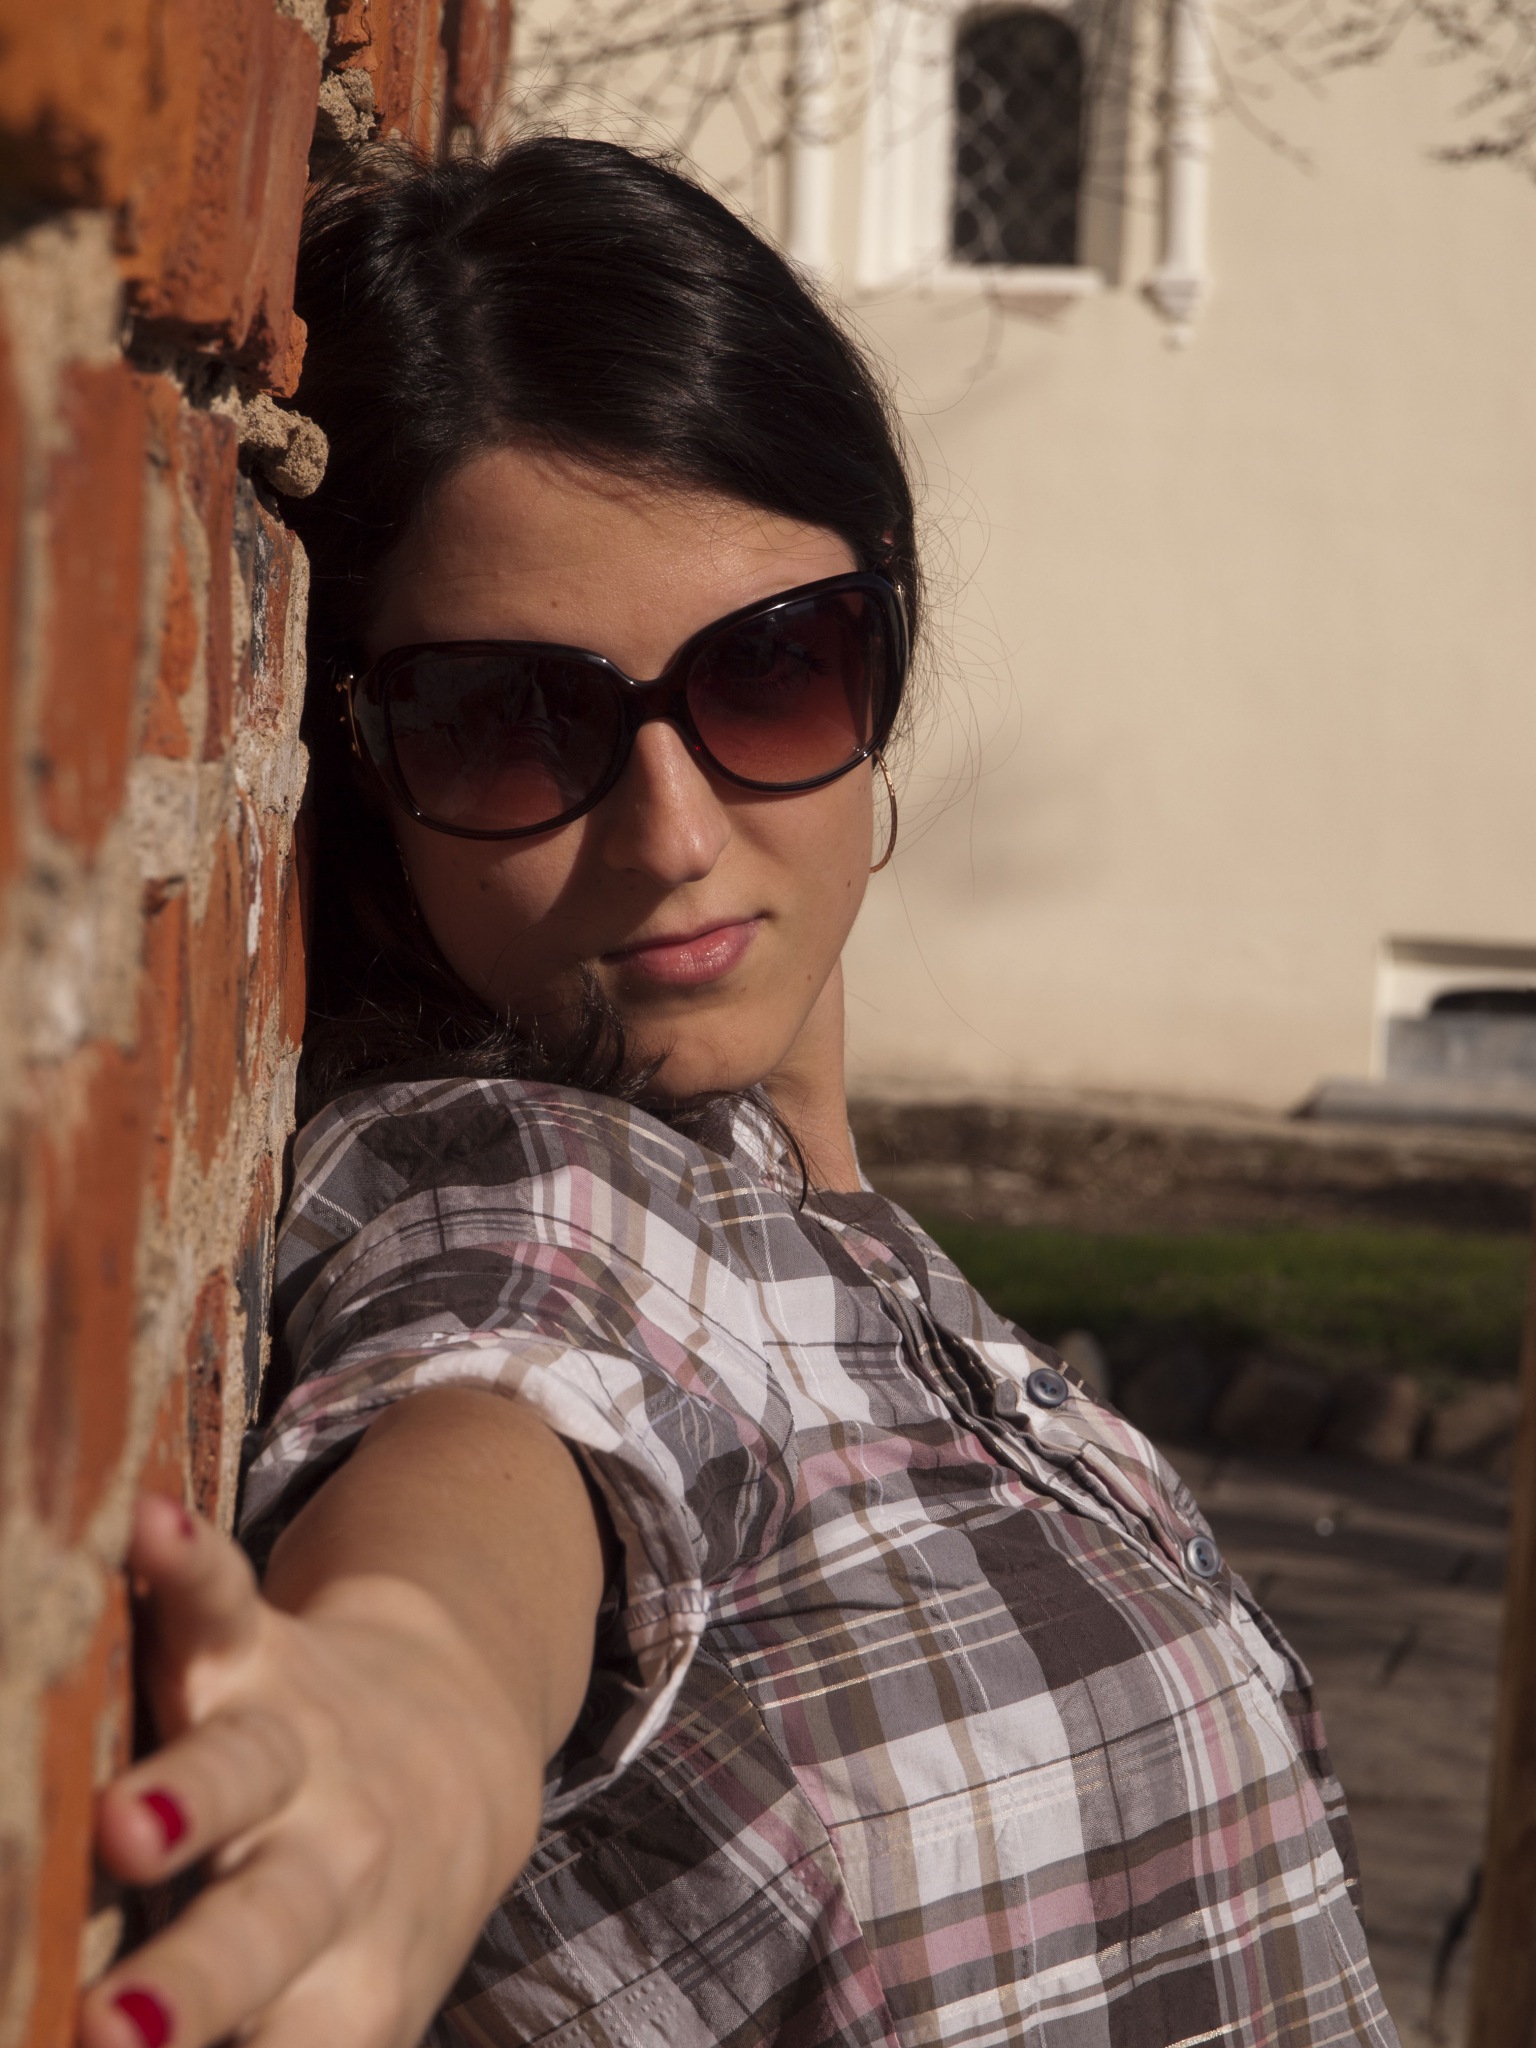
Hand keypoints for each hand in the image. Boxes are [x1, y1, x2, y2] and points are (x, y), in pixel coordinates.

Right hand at [79, 1495, 543, 2047]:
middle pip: (262, 1932)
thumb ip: (284, 2045)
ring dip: (186, 1796)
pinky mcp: (266, 1655)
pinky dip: (185, 1565)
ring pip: (240, 1773)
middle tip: (122, 2033)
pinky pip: (222, 1605)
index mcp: (347, 1987)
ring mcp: (300, 1751)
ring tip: (132, 1823)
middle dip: (197, 1985)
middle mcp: (331, 1868)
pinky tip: (142, 1522)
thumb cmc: (363, 1922)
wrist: (462, 1747)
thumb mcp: (337, 2021)